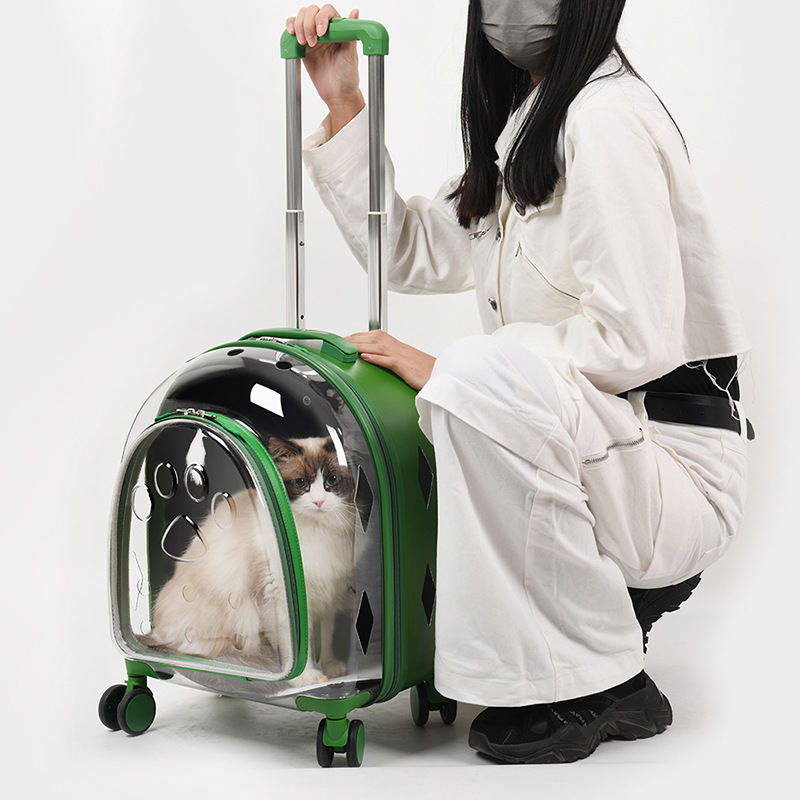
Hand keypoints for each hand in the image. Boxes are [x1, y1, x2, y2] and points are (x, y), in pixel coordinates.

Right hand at [286, 5, 364, 134]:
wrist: (338, 94)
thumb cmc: (348, 75)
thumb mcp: (351, 54)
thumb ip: (350, 32)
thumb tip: (355, 12)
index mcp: (338, 28)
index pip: (327, 11)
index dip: (321, 18)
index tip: (321, 33)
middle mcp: (325, 30)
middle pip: (311, 11)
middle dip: (308, 23)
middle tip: (312, 43)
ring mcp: (313, 37)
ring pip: (301, 17)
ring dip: (299, 26)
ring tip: (304, 43)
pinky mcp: (303, 47)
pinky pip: (293, 31)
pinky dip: (290, 28)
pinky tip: (292, 35)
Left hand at [346, 330, 435, 390]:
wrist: (445, 377)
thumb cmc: (427, 372)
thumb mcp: (406, 365)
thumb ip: (391, 361)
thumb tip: (376, 361)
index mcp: (398, 346)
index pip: (374, 336)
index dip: (357, 337)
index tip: (343, 340)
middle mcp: (399, 348)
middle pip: (373, 338)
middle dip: (354, 339)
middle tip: (338, 342)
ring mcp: (403, 357)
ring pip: (378, 346)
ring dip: (360, 345)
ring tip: (345, 347)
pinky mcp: (406, 368)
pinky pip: (389, 361)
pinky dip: (376, 358)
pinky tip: (365, 357)